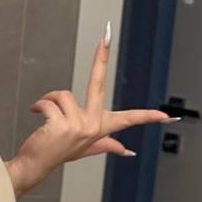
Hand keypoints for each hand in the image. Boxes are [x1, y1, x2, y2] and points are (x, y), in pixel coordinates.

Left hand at [13, 26, 175, 192]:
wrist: (35, 165)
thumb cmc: (57, 152)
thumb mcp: (85, 148)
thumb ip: (107, 146)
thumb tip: (127, 151)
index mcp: (100, 128)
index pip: (129, 119)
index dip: (147, 116)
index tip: (166, 116)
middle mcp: (93, 126)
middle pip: (98, 84)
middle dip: (101, 58)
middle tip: (106, 36)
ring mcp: (79, 126)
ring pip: (62, 94)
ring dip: (48, 101)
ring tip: (44, 115)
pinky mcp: (62, 124)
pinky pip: (48, 102)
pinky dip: (38, 106)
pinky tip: (36, 115)